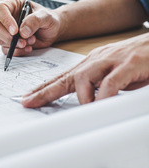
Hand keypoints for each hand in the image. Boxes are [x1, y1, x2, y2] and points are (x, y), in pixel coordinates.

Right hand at [0, 0, 60, 55]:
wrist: (53, 31)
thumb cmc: (48, 19)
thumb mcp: (46, 16)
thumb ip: (35, 21)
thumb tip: (23, 32)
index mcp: (13, 5)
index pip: (0, 9)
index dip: (5, 20)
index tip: (15, 31)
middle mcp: (7, 17)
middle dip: (7, 37)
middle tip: (22, 42)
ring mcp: (6, 31)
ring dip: (15, 44)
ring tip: (32, 41)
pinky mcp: (9, 42)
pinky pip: (6, 50)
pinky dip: (17, 51)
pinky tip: (29, 48)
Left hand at [22, 33, 148, 107]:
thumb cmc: (138, 60)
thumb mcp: (114, 73)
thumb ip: (100, 85)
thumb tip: (89, 99)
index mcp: (91, 62)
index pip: (62, 76)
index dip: (44, 87)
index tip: (29, 97)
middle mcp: (96, 60)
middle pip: (65, 77)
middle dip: (45, 91)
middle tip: (29, 101)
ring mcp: (111, 61)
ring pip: (83, 77)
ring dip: (82, 97)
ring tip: (86, 108)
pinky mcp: (128, 64)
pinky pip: (110, 82)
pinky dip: (104, 95)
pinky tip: (102, 103)